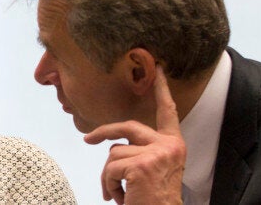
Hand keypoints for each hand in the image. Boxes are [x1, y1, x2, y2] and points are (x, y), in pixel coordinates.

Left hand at [84, 66, 185, 204]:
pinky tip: (119, 197)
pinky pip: (109, 169)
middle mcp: (168, 146)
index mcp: (173, 144)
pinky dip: (108, 185)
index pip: (168, 112)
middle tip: (87, 139)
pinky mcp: (141, 166)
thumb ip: (141, 150)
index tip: (159, 69)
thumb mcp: (154, 168)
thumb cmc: (153, 198)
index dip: (162, 90)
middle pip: (127, 126)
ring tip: (120, 193)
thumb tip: (113, 145)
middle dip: (104, 131)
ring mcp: (156, 154)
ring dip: (109, 175)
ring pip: (113, 153)